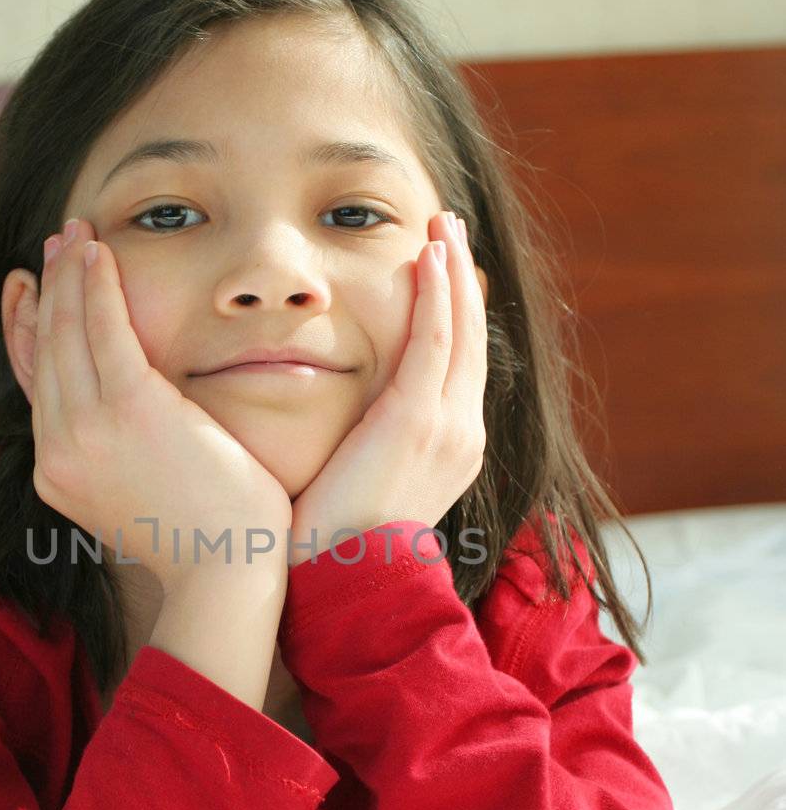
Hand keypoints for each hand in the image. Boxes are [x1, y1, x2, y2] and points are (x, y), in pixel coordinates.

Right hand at [30, 219, 292, 595]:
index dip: (28, 330)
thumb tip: (126, 435)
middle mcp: (58, 451)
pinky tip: (99, 252)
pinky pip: (105, 329)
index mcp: (59, 474)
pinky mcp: (129, 409)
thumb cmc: (201, 541)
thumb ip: (119, 460)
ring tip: (76, 234)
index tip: (30, 292)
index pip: (34, 386)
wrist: (225, 575)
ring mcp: (87, 429)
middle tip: (55, 246)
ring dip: (70, 275)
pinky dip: (97, 285)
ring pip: (67, 332)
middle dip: (48, 290)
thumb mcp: (141, 498)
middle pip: (43, 351)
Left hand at [288, 210, 488, 562]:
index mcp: (452, 449)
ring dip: (451, 271)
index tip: (442, 270)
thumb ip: (365, 447)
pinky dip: (436, 295)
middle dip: (461, 279)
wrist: (347, 586)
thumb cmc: (339, 547)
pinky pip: (434, 342)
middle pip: (470, 339)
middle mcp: (462, 434)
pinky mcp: (416, 421)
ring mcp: (447, 427)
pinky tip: (428, 256)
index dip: (455, 312)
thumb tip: (342, 428)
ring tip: (442, 223)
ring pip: (459, 331)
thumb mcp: (364, 486)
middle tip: (449, 227)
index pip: (458, 366)